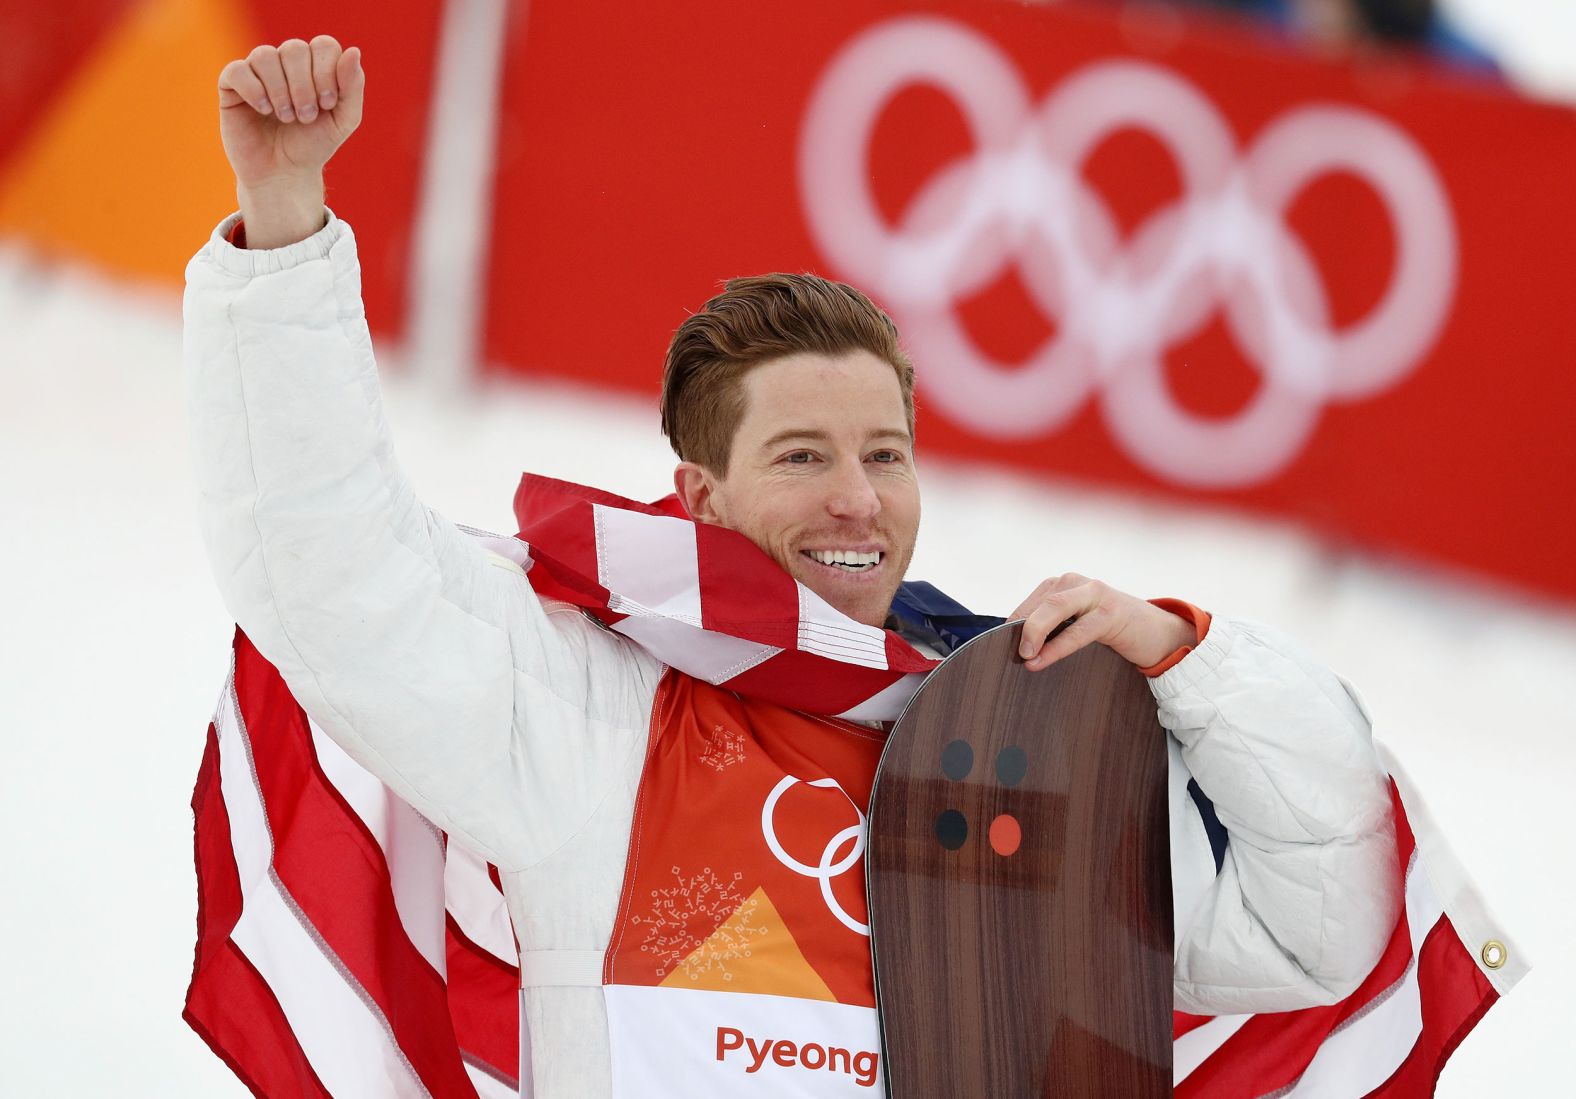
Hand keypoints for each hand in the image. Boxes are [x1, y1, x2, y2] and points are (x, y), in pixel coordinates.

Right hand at [217, 37, 364, 246]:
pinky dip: (254, 90)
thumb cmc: (313, 145)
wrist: (283, 174)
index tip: (327, 105)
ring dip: (280, 90)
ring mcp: (257, 71)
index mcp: (314, 65)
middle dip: (304, 86)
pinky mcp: (231, 85)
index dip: (327, 72)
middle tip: (306, 116)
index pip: (323, 45)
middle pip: (294, 49)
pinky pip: (237, 70)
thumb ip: (353, 87)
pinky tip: (264, 110)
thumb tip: (354, 50)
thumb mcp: (342, 121)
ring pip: (265, 55)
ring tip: (287, 118)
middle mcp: (285, 63)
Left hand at [1010, 573, 1194, 671]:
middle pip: (1040, 603)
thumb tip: (1017, 649)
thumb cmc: (1112, 630)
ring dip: (1034, 634)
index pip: (1030, 604)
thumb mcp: (1077, 624)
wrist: (1159, 633)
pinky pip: (1077, 630)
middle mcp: (1077, 582)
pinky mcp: (1112, 613)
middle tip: (1011, 654)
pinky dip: (1056, 647)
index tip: (998, 649)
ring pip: (1055, 608)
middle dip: (1019, 629)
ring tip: (1025, 657)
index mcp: (1064, 584)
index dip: (1012, 627)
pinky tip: (1041, 661)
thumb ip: (1052, 628)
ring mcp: (1096, 594)